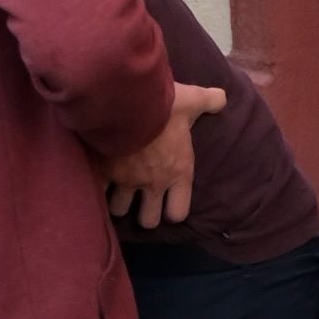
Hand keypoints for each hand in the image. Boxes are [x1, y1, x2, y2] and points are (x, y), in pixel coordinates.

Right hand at [105, 82, 226, 227]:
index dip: (172, 210)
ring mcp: (126, 181)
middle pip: (148, 221)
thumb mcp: (194, 99)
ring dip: (118, 202)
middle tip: (140, 199)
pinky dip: (96, 188)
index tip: (167, 200)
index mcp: (178, 172)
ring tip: (117, 190)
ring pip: (120, 211)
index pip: (178, 213)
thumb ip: (211, 101)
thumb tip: (222, 98)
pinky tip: (96, 179)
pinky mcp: (103, 173)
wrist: (127, 99)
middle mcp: (153, 183)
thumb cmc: (164, 105)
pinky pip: (98, 193)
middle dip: (144, 213)